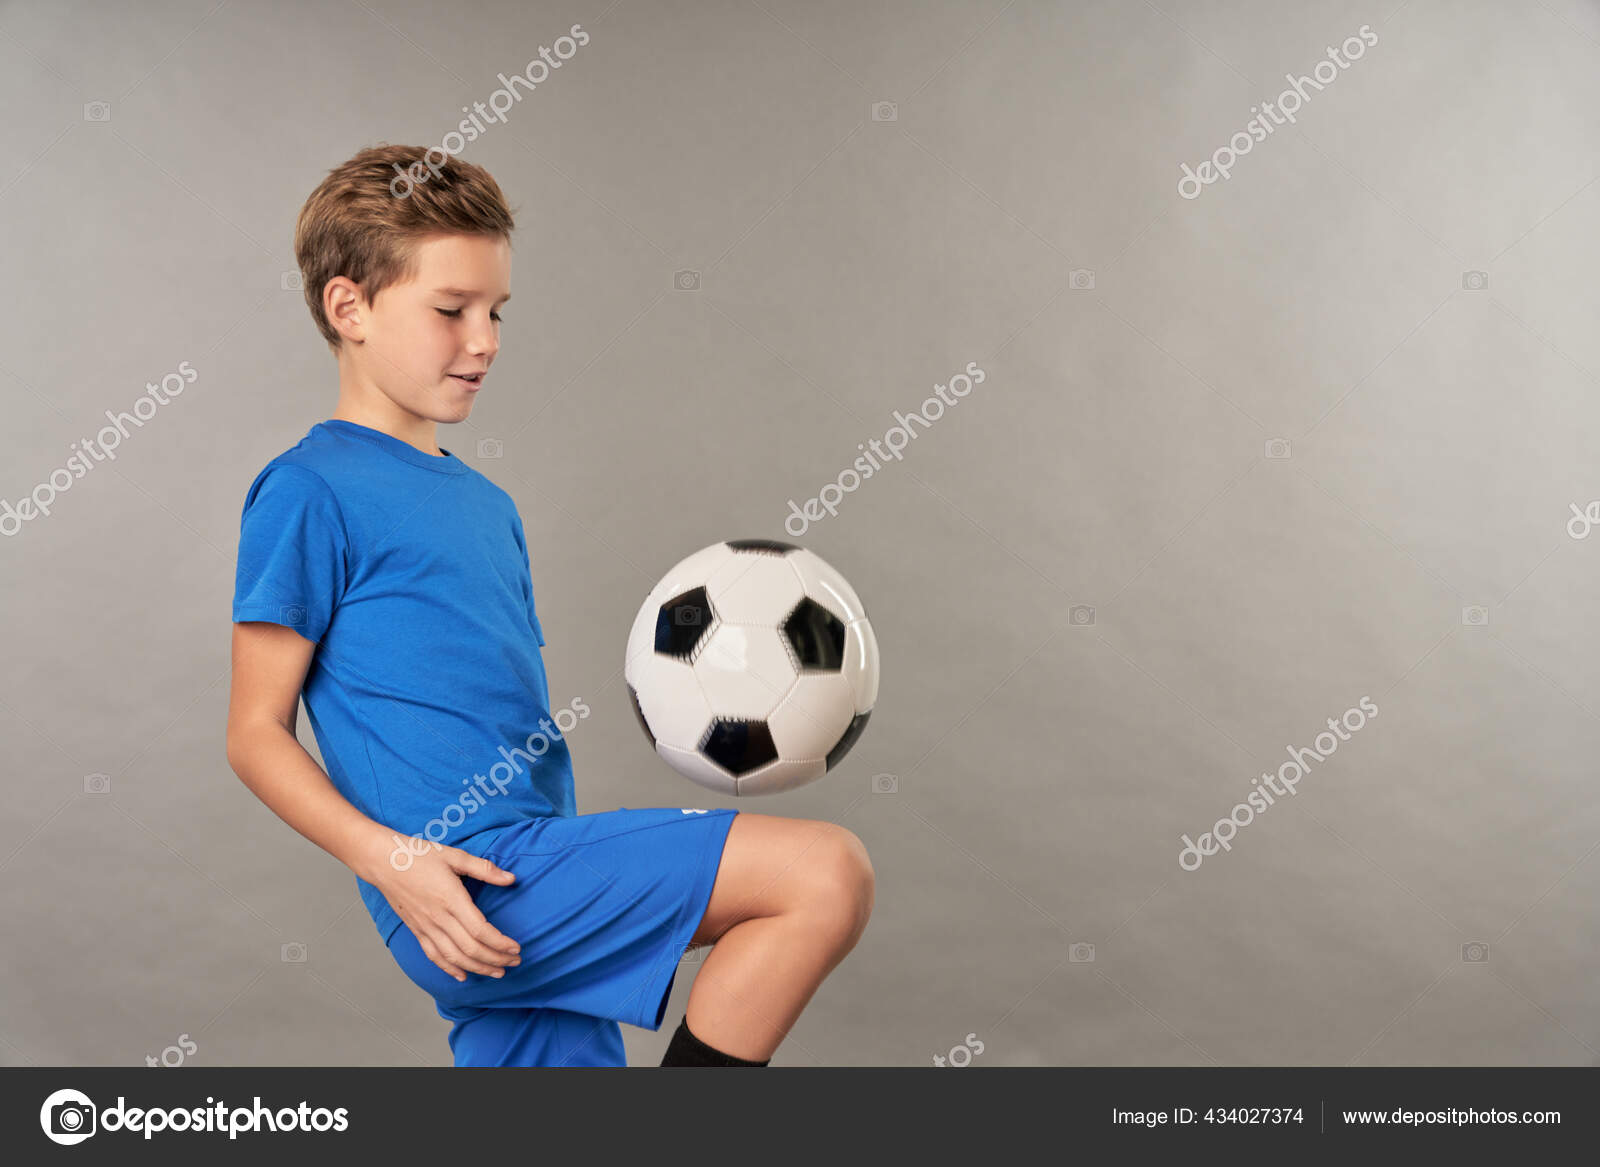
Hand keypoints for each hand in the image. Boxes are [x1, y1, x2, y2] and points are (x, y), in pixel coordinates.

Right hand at [368, 840, 522, 982]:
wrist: (382, 861)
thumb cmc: (419, 855)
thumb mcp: (455, 855)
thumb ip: (484, 869)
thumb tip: (511, 878)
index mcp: (451, 899)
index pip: (480, 930)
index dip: (500, 943)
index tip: (516, 947)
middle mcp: (438, 918)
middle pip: (470, 948)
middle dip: (495, 959)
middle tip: (515, 962)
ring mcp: (425, 927)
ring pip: (454, 957)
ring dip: (478, 968)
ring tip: (497, 972)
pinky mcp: (416, 930)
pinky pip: (434, 956)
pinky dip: (449, 969)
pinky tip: (463, 975)